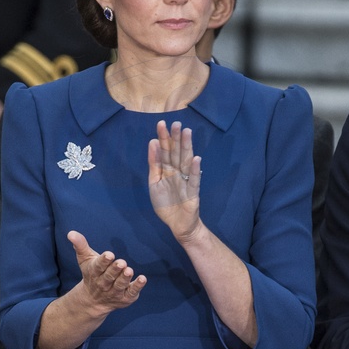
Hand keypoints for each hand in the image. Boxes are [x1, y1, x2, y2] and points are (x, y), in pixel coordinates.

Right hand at [68, 230, 146, 314]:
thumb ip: (80, 245)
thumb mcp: (85, 259)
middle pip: (109, 277)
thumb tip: (71, 233)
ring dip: (124, 278)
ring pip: (119, 285)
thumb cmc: (92, 274)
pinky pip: (131, 292)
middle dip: (115, 270)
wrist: (93, 300)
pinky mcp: (125, 298)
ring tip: (129, 270)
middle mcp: (103, 284)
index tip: (109, 255)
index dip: (104, 261)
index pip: (98, 267)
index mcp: (94, 273)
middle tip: (121, 263)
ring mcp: (114, 292)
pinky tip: (142, 279)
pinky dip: (137, 287)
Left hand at [148, 120, 201, 241]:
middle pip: (177, 153)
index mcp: (168, 170)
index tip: (161, 124)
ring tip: (186, 133)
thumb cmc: (166, 204)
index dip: (164, 138)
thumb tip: (152, 142)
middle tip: (176, 123)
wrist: (178, 225)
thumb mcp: (154, 183)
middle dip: (176, 138)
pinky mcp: (193, 193)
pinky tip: (196, 159)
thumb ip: (154, 164)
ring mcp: (186, 181)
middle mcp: (178, 172)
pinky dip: (195, 170)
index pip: (166, 151)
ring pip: (186, 162)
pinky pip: (194, 180)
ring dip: (187, 147)